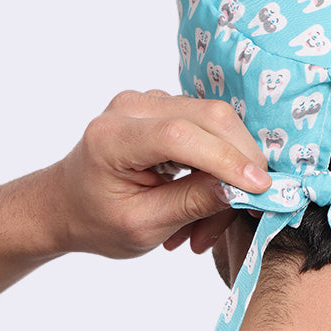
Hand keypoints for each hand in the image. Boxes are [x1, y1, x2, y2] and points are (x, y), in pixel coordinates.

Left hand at [46, 91, 271, 258]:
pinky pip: (209, 131)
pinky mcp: (165, 107)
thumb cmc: (96, 220)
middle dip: (241, 164)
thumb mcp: (142, 226)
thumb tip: (241, 190)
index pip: (182, 135)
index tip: (262, 189)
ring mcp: (149, 101)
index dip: (227, 159)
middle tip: (251, 211)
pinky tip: (203, 205)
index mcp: (113, 136)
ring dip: (228, 175)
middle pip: (210, 117)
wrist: (68, 204)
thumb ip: (191, 204)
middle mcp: (132, 106)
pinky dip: (217, 168)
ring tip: (205, 229)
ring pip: (216, 126)